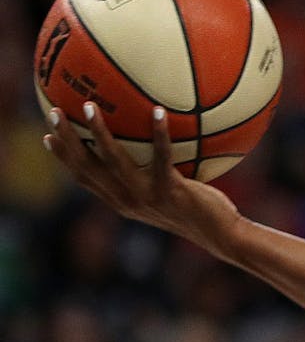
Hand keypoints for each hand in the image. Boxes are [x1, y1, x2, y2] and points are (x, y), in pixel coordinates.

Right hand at [43, 103, 241, 257]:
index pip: (84, 178)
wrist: (220, 235)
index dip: (64, 159)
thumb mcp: (170, 192)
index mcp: (121, 201)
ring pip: (113, 161)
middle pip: (86, 168)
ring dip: (98, 133)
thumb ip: (157, 173)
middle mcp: (126, 200)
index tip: (48, 137)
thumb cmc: (200, 210)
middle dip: (67, 141)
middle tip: (55, 113)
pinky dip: (159, 133)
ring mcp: (145, 196)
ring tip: (90, 106)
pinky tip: (157, 111)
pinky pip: (161, 156)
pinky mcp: (168, 191)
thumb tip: (157, 143)